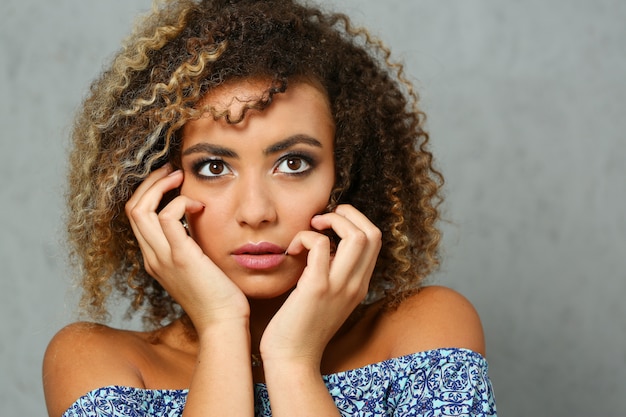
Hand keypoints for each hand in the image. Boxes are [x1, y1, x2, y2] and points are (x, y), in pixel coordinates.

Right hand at [125, 165, 248, 330]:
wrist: (223, 323)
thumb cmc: (218, 296)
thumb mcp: (197, 266)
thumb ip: (190, 245)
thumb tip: (197, 219)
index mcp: (155, 259)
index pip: (137, 217)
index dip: (148, 193)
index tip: (170, 180)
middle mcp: (152, 257)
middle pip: (133, 209)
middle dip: (150, 183)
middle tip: (172, 170)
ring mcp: (163, 258)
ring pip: (141, 210)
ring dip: (160, 186)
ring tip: (180, 177)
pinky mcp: (181, 258)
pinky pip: (168, 218)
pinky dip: (180, 203)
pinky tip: (199, 206)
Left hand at [259, 204, 381, 366]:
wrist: (292, 359)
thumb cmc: (303, 326)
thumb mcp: (329, 298)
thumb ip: (334, 274)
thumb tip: (325, 245)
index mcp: (360, 285)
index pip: (375, 240)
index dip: (355, 221)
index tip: (330, 224)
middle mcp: (356, 284)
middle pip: (372, 233)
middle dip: (347, 213)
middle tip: (321, 220)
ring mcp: (339, 286)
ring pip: (355, 235)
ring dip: (330, 221)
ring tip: (310, 229)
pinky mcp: (317, 288)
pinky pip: (321, 245)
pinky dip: (306, 237)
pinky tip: (293, 250)